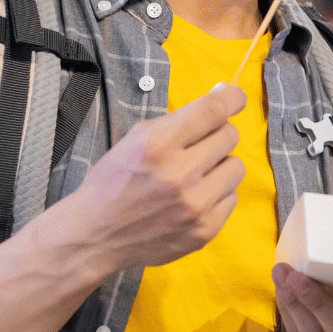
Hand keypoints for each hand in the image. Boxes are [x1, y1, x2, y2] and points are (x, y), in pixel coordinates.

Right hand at [61, 84, 246, 273]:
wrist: (96, 237)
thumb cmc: (114, 181)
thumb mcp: (136, 138)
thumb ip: (180, 118)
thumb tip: (223, 94)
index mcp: (158, 145)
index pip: (213, 110)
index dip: (232, 97)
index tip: (235, 97)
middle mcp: (180, 175)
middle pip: (229, 136)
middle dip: (216, 134)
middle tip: (197, 146)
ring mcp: (195, 206)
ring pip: (236, 166)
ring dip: (219, 165)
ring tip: (194, 175)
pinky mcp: (205, 230)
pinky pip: (232, 196)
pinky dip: (216, 193)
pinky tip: (193, 198)